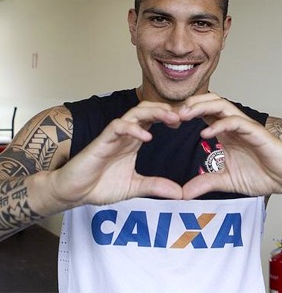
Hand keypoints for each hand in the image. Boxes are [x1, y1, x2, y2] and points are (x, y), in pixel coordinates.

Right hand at [49, 101, 182, 207]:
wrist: (75, 192)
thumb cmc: (100, 185)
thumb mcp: (135, 187)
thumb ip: (156, 187)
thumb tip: (180, 193)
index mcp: (133, 141)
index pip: (152, 120)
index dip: (168, 117)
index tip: (184, 122)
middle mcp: (125, 135)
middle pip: (146, 110)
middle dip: (165, 109)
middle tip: (182, 116)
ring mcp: (113, 136)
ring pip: (134, 113)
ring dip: (153, 112)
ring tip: (170, 118)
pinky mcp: (101, 141)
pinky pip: (117, 127)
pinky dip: (133, 128)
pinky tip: (147, 136)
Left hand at [179, 94, 281, 199]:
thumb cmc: (260, 175)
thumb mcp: (225, 180)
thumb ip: (205, 183)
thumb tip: (183, 193)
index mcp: (224, 132)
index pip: (203, 114)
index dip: (186, 114)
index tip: (169, 122)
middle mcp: (232, 125)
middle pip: (210, 102)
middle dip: (190, 104)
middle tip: (173, 114)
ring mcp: (244, 126)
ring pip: (221, 105)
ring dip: (201, 107)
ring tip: (185, 115)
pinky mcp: (256, 132)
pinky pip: (236, 122)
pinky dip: (219, 124)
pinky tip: (206, 133)